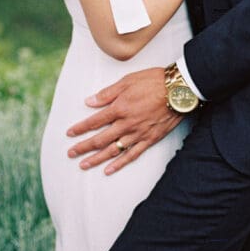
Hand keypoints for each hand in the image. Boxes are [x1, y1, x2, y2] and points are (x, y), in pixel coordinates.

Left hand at [66, 68, 181, 174]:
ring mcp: (138, 134)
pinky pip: (131, 155)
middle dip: (83, 147)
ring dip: (97, 159)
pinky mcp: (149, 139)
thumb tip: (89, 102)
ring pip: (113, 150)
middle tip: (71, 153)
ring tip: (84, 164)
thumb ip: (107, 93)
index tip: (69, 133)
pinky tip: (108, 169)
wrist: (179, 90)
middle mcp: (126, 124)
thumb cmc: (154, 81)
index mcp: (119, 108)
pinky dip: (119, 164)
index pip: (94, 121)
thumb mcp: (127, 81)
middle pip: (100, 139)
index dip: (80, 128)